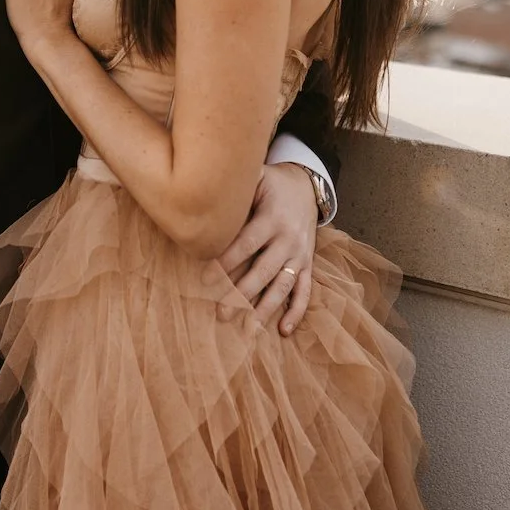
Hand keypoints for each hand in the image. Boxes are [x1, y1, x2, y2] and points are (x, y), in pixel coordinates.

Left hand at [217, 162, 318, 335]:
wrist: (306, 186)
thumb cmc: (271, 185)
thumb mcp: (256, 178)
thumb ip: (234, 188)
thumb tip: (201, 194)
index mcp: (272, 217)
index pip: (247, 243)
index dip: (227, 262)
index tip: (205, 279)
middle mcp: (288, 239)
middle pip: (264, 270)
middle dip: (242, 293)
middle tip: (220, 313)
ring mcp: (300, 254)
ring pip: (283, 285)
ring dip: (266, 308)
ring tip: (249, 329)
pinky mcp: (308, 264)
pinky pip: (305, 291)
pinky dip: (296, 311)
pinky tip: (284, 330)